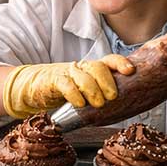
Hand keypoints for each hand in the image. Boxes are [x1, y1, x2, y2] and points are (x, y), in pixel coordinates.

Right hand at [3, 54, 134, 118]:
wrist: (36, 87)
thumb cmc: (67, 92)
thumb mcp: (87, 92)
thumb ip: (103, 94)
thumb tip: (127, 105)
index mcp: (93, 69)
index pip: (109, 60)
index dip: (121, 63)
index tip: (130, 71)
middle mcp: (82, 68)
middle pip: (98, 67)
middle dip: (107, 82)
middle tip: (112, 97)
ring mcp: (68, 73)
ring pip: (84, 76)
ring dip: (93, 91)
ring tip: (98, 104)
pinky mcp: (54, 80)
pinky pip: (66, 85)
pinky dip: (74, 95)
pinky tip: (80, 104)